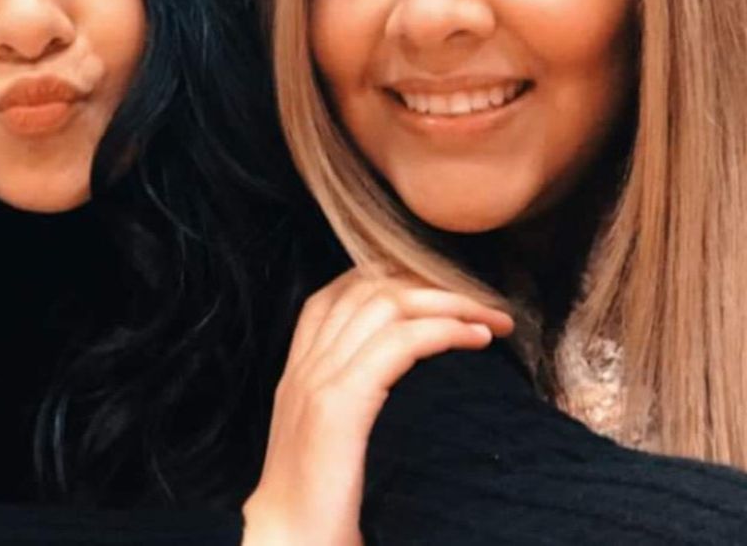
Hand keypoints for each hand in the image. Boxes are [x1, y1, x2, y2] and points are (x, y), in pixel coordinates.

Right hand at [242, 269, 513, 545]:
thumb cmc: (320, 511)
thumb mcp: (329, 446)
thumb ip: (352, 408)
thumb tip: (412, 390)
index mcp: (299, 372)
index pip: (338, 293)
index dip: (391, 279)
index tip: (441, 295)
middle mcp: (306, 366)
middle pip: (367, 287)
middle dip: (431, 285)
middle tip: (483, 305)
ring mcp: (319, 381)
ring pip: (385, 305)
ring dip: (448, 302)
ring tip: (491, 320)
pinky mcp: (338, 405)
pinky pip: (399, 344)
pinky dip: (443, 331)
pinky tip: (475, 339)